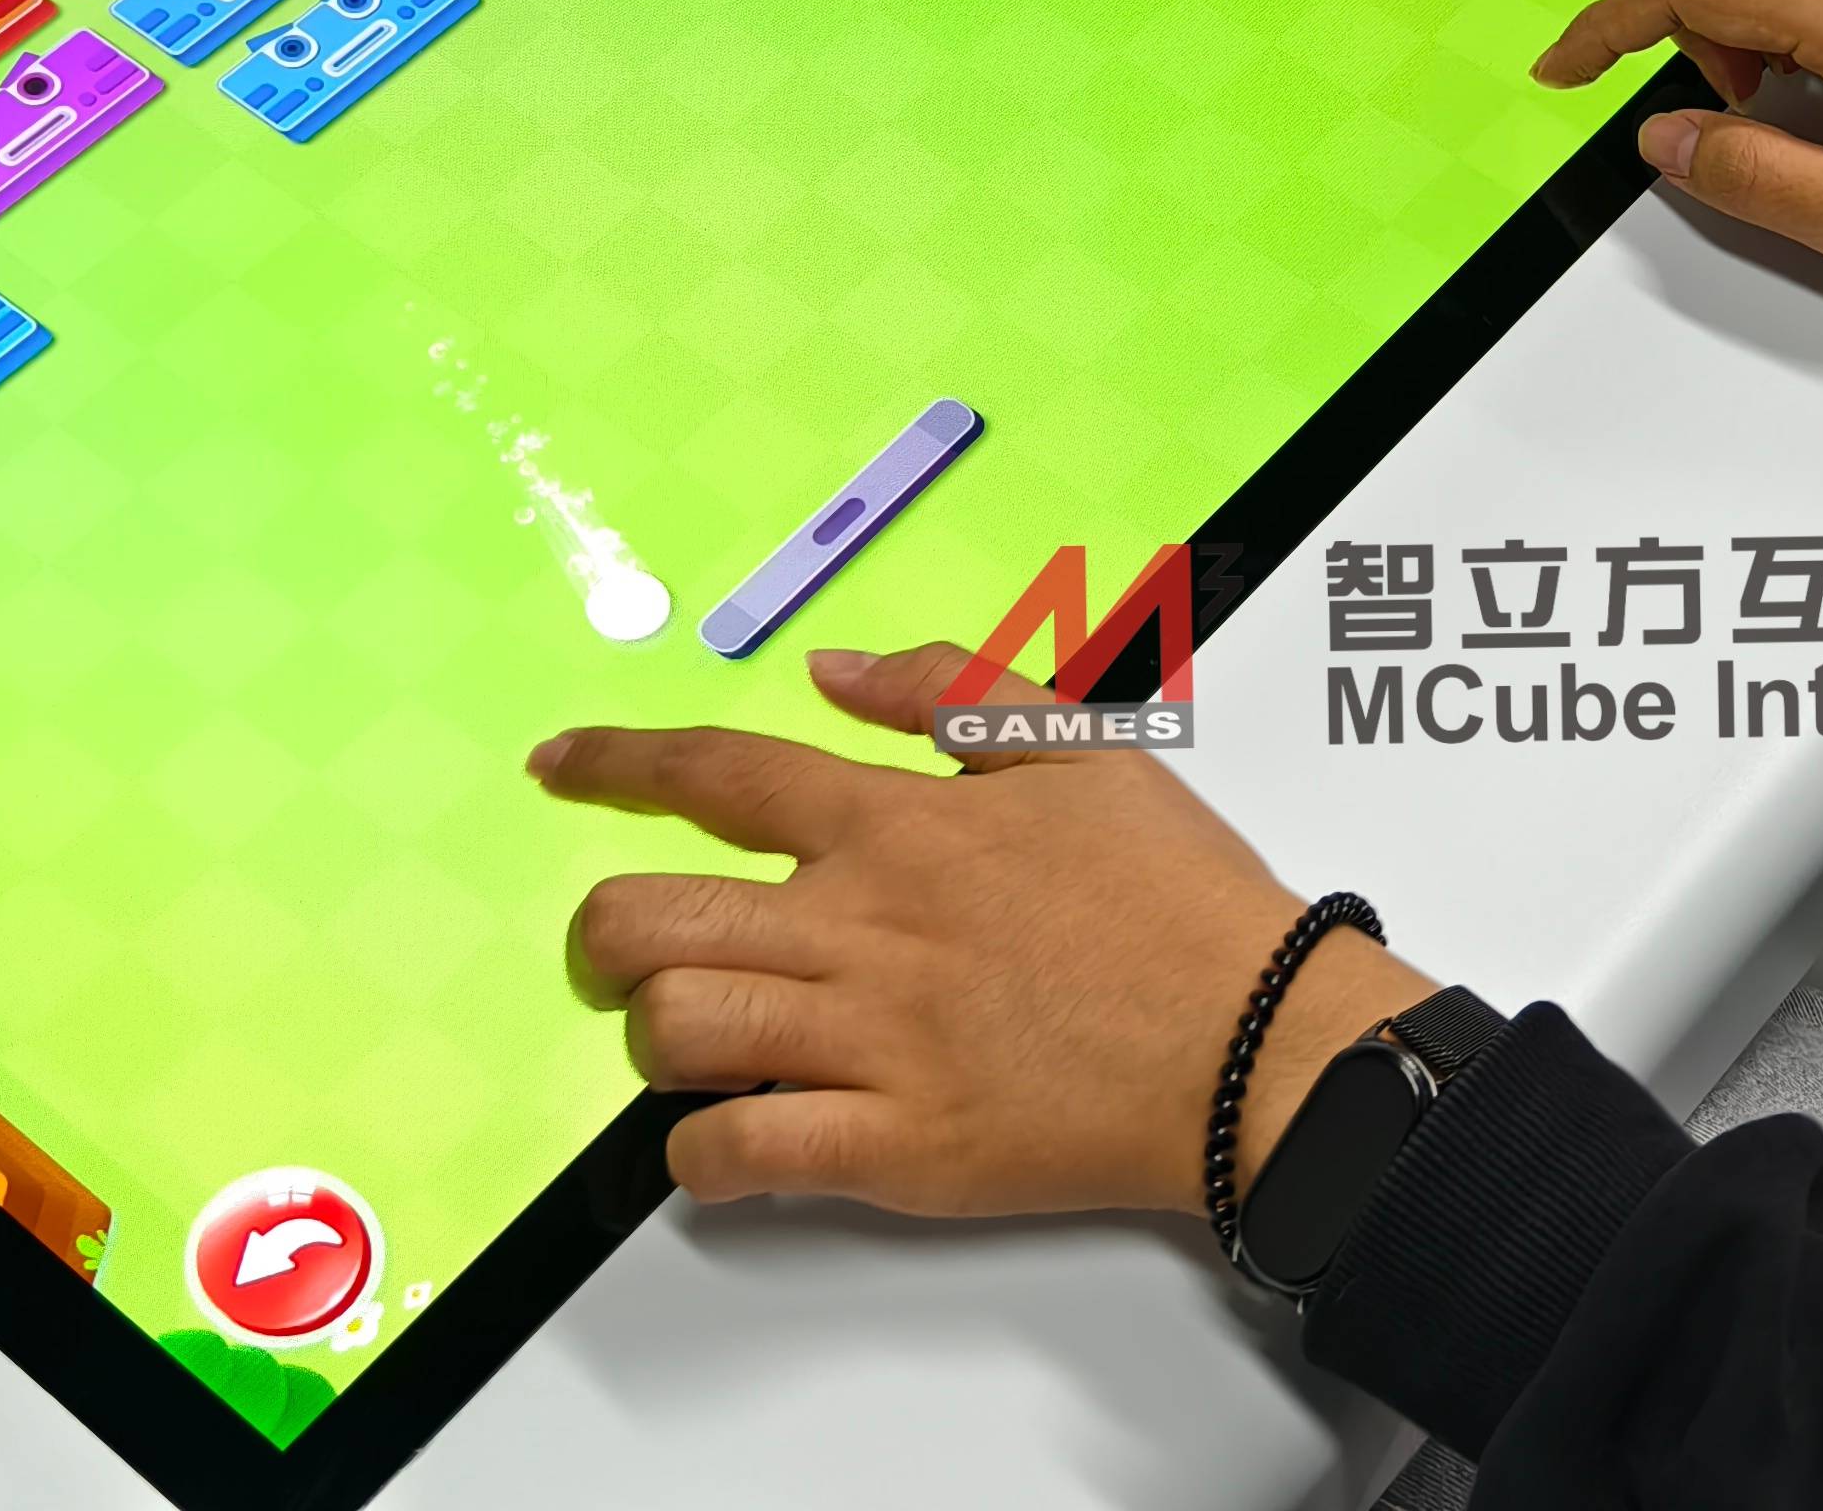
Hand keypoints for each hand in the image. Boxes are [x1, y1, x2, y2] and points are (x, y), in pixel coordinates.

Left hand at [534, 642, 1432, 1218]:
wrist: (1261, 1043)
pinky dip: (703, 1153)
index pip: (718, 773)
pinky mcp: (900, 1147)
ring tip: (688, 1042)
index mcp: (899, 824)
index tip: (561, 766)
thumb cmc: (1179, 900)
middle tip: (620, 953)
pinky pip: (741, 1153)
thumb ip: (945, 688)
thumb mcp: (1079, 743)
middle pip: (652, 916)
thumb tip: (827, 668)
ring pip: (677, 1031)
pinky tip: (726, 1137)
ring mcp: (875, 1042)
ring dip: (652, 1039)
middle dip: (599, 935)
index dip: (618, 763)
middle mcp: (864, 927)